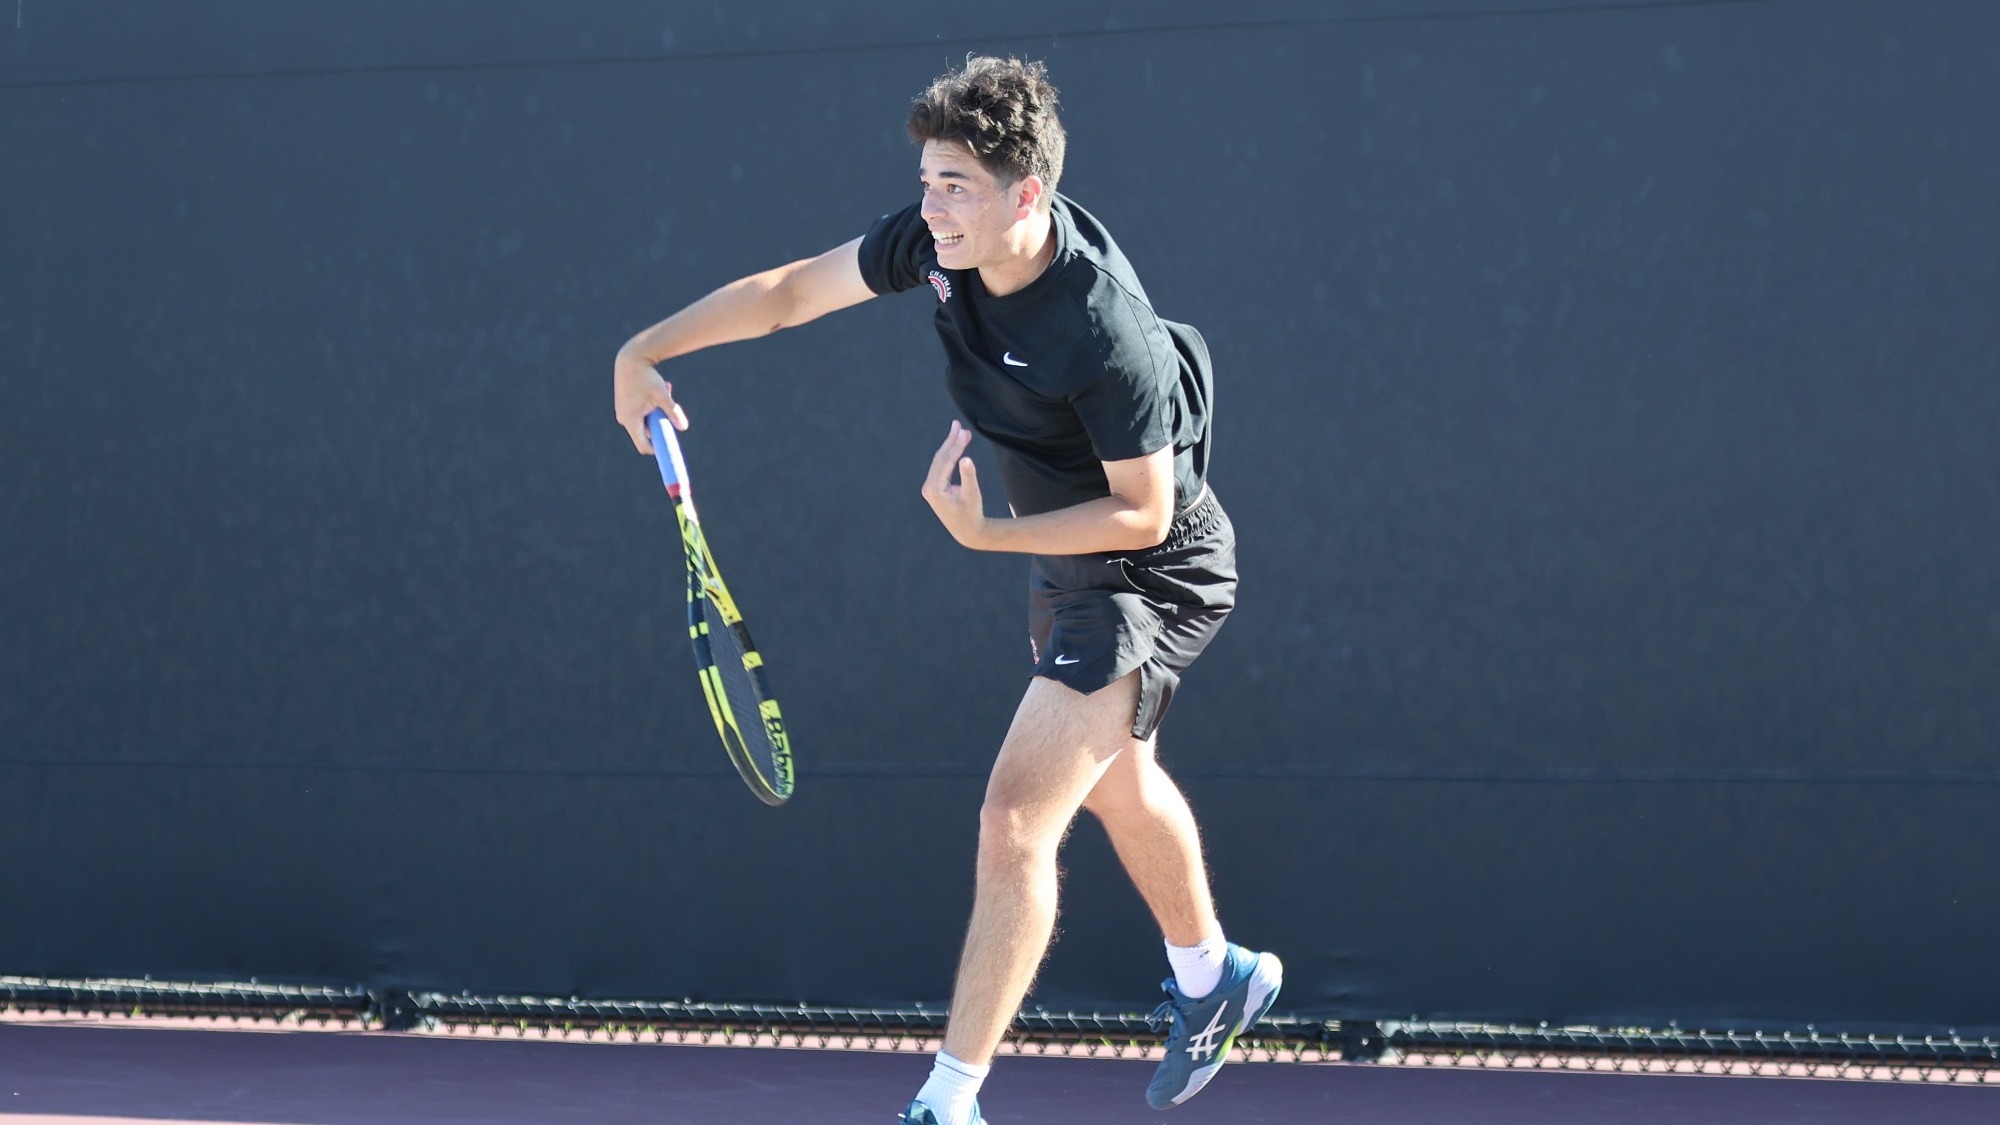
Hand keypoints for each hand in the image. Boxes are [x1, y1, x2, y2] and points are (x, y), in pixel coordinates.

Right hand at [614, 352, 689, 453]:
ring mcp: (623, 412)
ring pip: (645, 421)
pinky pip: (640, 413)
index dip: (657, 449)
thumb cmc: (647, 376)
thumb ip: (672, 411)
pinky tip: (658, 390)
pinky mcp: (624, 405)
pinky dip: (651, 406)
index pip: (643, 446)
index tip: (671, 444)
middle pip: (646, 433)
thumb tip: (683, 427)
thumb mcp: (662, 395)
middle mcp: (624, 419)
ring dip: (657, 412)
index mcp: (631, 420)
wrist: (631, 358)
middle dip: (660, 423)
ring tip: (666, 390)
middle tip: (669, 406)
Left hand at [921, 420, 989, 548]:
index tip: (965, 432)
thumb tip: (967, 459)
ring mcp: (930, 488)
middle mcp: (929, 487)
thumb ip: (968, 476)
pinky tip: (956, 447)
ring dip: (950, 446)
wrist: (967, 532)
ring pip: (940, 461)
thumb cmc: (972, 513)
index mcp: (935, 489)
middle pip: (940, 458)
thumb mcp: (972, 495)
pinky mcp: (934, 489)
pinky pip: (940, 467)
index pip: (946, 461)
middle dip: (951, 441)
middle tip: (958, 424)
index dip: (956, 445)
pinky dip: (949, 456)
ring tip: (960, 431)